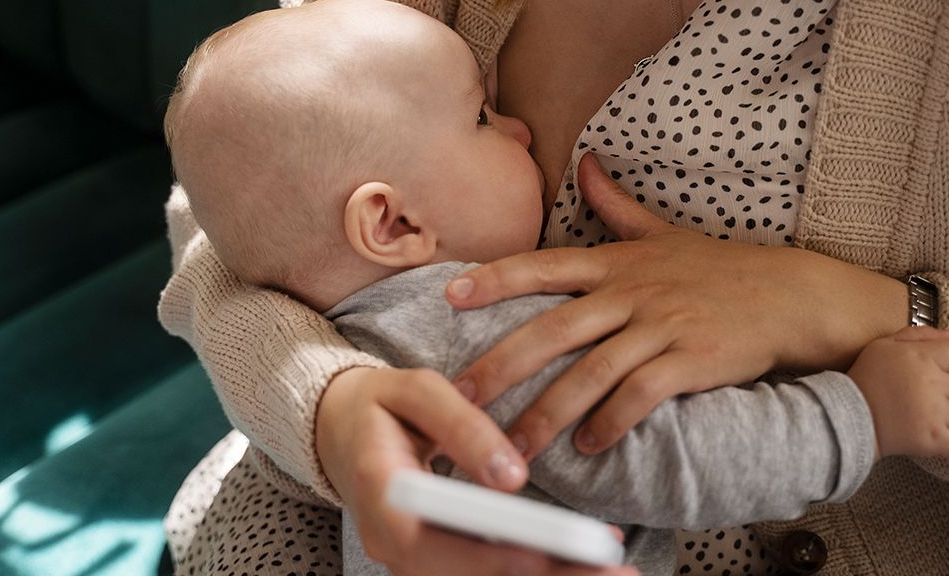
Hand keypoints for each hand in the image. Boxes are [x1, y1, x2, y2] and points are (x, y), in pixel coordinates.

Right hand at [317, 366, 638, 575]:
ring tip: (611, 575)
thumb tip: (512, 476)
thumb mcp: (415, 391)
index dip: (492, 556)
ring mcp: (411, 560)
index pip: (436, 545)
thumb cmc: (379, 403)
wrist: (338, 427)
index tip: (543, 556)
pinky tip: (578, 565)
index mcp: (382, 498)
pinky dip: (531, 571)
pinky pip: (480, 574)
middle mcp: (392, 545)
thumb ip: (462, 426)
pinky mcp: (433, 560)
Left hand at [449, 153, 906, 459]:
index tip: (451, 297)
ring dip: (547, 413)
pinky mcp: (693, 360)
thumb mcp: (665, 232)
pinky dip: (611, 422)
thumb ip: (617, 205)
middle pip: (553, 328)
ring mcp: (663, 326)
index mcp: (618, 262)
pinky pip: (641, 395)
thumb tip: (586, 161)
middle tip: (458, 398)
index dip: (497, 279)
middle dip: (501, 366)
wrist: (794, 295)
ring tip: (511, 447)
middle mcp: (632, 292)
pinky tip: (587, 447)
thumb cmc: (723, 269)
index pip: (545, 265)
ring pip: (591, 371)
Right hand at [847, 326, 948, 459]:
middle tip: (918, 401)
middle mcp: (931, 382)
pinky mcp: (932, 439)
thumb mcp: (882, 347)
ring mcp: (934, 413)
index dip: (943, 367)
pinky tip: (935, 440)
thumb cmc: (864, 380)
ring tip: (925, 421)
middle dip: (944, 396)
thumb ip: (917, 335)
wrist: (844, 417)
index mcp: (920, 356)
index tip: (924, 378)